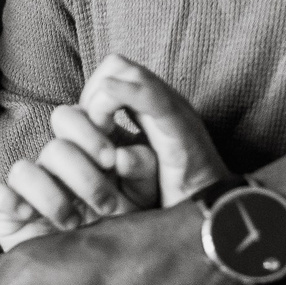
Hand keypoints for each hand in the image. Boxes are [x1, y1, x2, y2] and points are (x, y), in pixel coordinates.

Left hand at [73, 55, 228, 207]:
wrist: (207, 219)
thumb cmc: (166, 199)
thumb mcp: (129, 170)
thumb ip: (108, 146)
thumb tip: (78, 128)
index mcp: (149, 108)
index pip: (111, 73)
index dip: (90, 95)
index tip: (88, 131)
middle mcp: (163, 102)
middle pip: (116, 65)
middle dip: (93, 93)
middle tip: (94, 132)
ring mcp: (175, 111)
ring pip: (129, 71)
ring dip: (102, 100)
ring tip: (103, 134)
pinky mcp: (183, 127)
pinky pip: (152, 97)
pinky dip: (126, 93)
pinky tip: (107, 103)